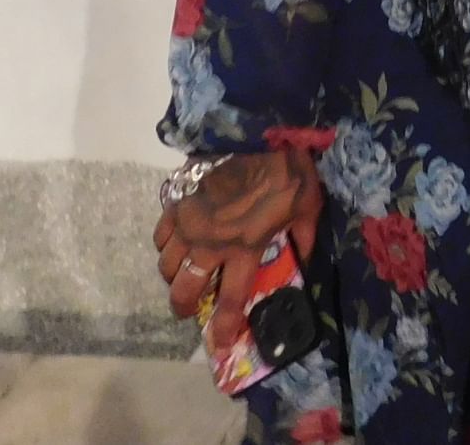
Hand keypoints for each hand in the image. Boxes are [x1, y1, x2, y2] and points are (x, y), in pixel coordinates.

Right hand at [153, 149, 324, 351]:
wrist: (259, 126)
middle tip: (187, 306)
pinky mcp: (178, 199)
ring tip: (180, 274)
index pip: (230, 300)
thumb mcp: (309, 205)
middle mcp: (212, 242)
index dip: (222, 327)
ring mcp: (190, 221)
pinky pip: (160, 232)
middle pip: (185, 288)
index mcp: (246, 247)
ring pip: (166, 264)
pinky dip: (164, 243)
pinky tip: (173, 241)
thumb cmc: (289, 167)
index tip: (217, 342)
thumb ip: (304, 237)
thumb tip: (302, 256)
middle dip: (182, 305)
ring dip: (171, 275)